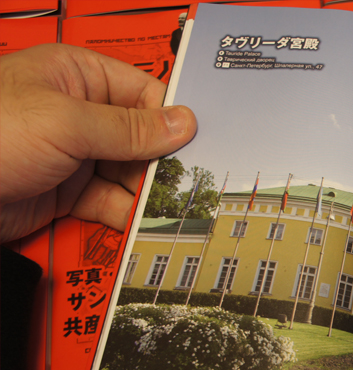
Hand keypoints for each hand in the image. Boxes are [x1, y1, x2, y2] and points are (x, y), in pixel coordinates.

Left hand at [0, 44, 196, 242]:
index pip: (144, 93)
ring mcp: (74, 156)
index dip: (173, 118)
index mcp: (78, 76)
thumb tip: (180, 122)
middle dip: (163, 162)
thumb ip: (128, 127)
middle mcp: (80, 115)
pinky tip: (140, 223)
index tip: (200, 142)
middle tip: (189, 182)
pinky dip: (126, 216)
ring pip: (129, 175)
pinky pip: (109, 203)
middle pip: (142, 138)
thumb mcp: (66, 123)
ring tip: (170, 208)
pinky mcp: (66, 194)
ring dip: (148, 194)